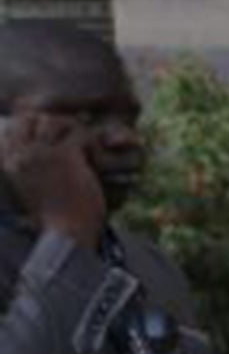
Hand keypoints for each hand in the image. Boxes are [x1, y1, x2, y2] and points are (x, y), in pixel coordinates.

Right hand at [0, 111, 105, 246]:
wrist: (65, 237)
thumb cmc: (54, 219)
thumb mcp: (34, 186)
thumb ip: (37, 164)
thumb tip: (57, 147)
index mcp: (8, 161)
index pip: (16, 123)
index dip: (38, 124)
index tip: (57, 140)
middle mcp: (20, 153)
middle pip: (36, 117)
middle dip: (58, 124)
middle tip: (76, 143)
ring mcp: (41, 153)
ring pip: (59, 121)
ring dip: (77, 133)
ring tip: (87, 153)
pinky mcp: (64, 157)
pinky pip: (81, 135)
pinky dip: (93, 145)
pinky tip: (95, 162)